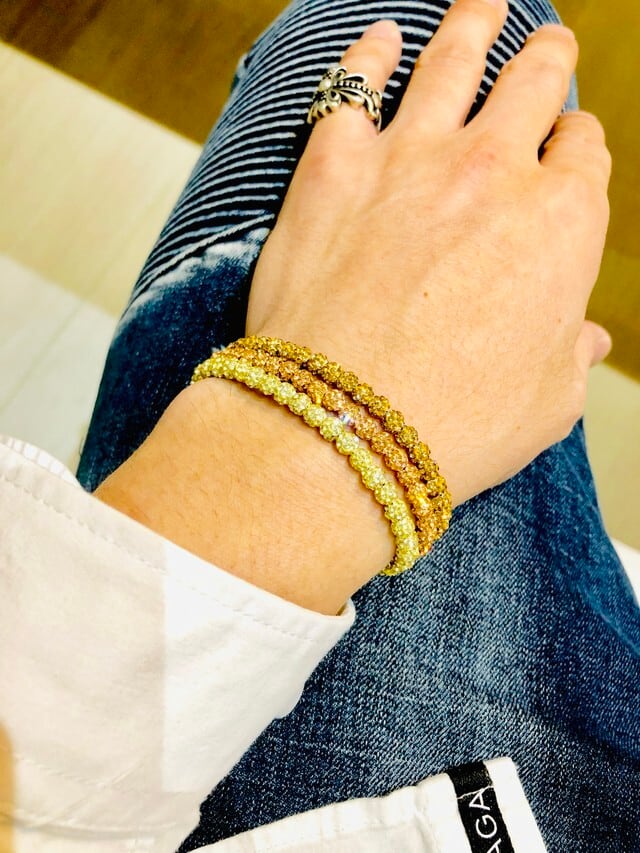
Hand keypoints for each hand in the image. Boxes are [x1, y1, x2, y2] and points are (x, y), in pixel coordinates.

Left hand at [247, 0, 611, 507]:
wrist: (345, 428)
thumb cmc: (453, 428)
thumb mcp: (546, 405)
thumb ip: (567, 356)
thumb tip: (583, 340)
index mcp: (561, 225)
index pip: (582, 156)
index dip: (576, 147)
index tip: (566, 148)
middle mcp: (494, 173)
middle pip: (532, 86)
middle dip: (545, 62)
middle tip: (546, 47)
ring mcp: (411, 160)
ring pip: (454, 60)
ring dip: (474, 26)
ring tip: (482, 5)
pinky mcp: (334, 167)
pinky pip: (354, 84)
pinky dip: (369, 54)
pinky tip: (379, 38)